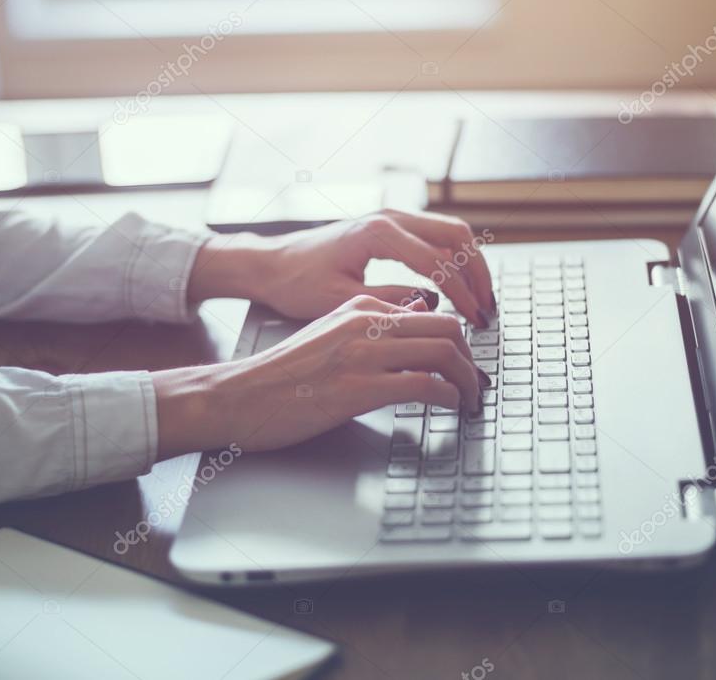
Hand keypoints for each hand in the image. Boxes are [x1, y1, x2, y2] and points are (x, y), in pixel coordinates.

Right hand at [152, 295, 482, 456]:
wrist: (239, 396)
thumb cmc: (282, 374)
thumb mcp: (329, 333)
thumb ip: (372, 325)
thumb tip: (417, 320)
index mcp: (359, 307)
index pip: (432, 312)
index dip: (461, 340)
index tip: (467, 364)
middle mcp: (365, 323)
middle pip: (447, 327)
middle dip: (472, 359)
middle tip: (476, 384)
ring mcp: (362, 355)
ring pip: (443, 352)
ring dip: (468, 380)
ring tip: (469, 400)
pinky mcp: (357, 389)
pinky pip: (423, 385)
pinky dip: (447, 397)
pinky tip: (448, 408)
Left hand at [189, 209, 496, 327]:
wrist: (272, 263)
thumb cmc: (296, 283)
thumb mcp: (341, 301)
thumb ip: (389, 302)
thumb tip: (431, 307)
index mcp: (377, 233)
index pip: (437, 262)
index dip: (461, 294)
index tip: (474, 320)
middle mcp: (389, 217)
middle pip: (456, 238)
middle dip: (477, 276)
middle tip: (487, 311)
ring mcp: (392, 217)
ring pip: (452, 232)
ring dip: (472, 265)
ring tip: (481, 301)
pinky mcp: (392, 226)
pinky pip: (438, 235)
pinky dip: (457, 258)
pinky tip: (461, 287)